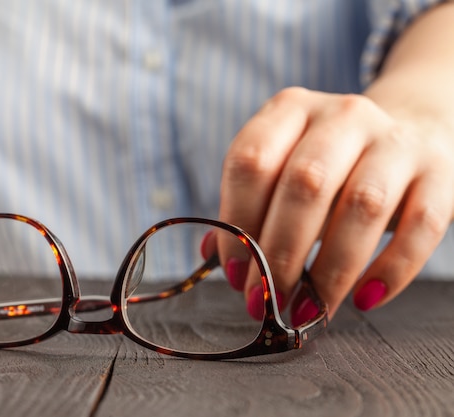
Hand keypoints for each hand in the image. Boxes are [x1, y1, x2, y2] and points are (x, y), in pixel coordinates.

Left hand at [218, 86, 453, 321]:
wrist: (409, 132)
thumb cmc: (330, 165)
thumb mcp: (283, 170)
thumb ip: (248, 210)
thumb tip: (210, 257)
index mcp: (290, 109)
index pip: (250, 162)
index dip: (236, 223)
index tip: (237, 273)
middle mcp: (342, 115)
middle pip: (303, 184)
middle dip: (279, 253)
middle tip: (268, 299)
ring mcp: (395, 140)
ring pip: (361, 207)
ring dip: (329, 270)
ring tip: (309, 308)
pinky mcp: (439, 172)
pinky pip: (421, 225)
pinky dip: (392, 270)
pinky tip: (364, 299)